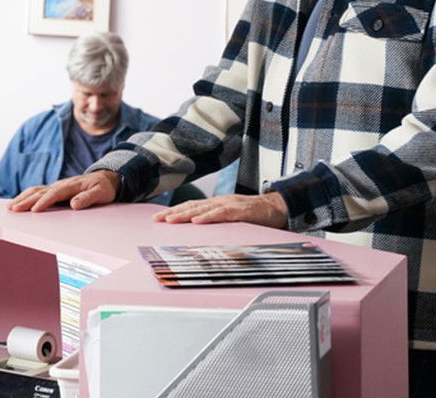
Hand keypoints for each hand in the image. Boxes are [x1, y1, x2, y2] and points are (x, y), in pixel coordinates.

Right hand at [9, 171, 120, 212]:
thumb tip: (74, 204)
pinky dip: (26, 196)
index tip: (34, 210)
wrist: (105, 177)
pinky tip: (18, 202)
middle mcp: (61, 184)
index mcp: (71, 186)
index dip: (44, 202)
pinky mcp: (55, 189)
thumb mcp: (101, 193)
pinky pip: (38, 191)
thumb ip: (88, 198)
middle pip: (40, 192)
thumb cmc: (103, 187)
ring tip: (10, 207)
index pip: (55, 194)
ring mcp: (56, 186)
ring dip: (23, 198)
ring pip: (36, 190)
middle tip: (13, 209)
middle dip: (26, 200)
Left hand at [152, 192, 288, 227]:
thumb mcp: (232, 218)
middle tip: (156, 219)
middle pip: (192, 206)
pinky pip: (222, 214)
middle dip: (173, 213)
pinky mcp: (241, 211)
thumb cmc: (256, 215)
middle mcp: (220, 201)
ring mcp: (230, 204)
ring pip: (203, 209)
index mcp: (217, 203)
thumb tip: (200, 233)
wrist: (278, 207)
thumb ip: (218, 222)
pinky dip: (208, 217)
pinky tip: (197, 222)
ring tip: (170, 220)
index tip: (158, 218)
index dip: (174, 211)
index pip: (191, 207)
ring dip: (185, 215)